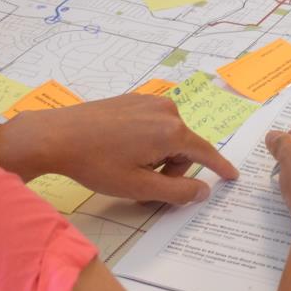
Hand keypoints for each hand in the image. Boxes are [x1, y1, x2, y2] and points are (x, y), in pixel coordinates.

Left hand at [0, 93, 238, 204]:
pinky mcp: (134, 98)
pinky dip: (146, 141)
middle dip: (171, 169)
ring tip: (128, 167)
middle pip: (183, 148)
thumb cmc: (98, 164)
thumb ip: (177, 192)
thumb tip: (204, 191)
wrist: (58, 135)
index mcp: (172, 131)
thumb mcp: (139, 187)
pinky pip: (153, 124)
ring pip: (167, 136)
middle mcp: (167, 110)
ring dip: (157, 156)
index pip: (205, 152)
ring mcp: (149, 101)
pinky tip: (121, 150)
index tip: (233, 176)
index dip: (219, 167)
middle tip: (143, 185)